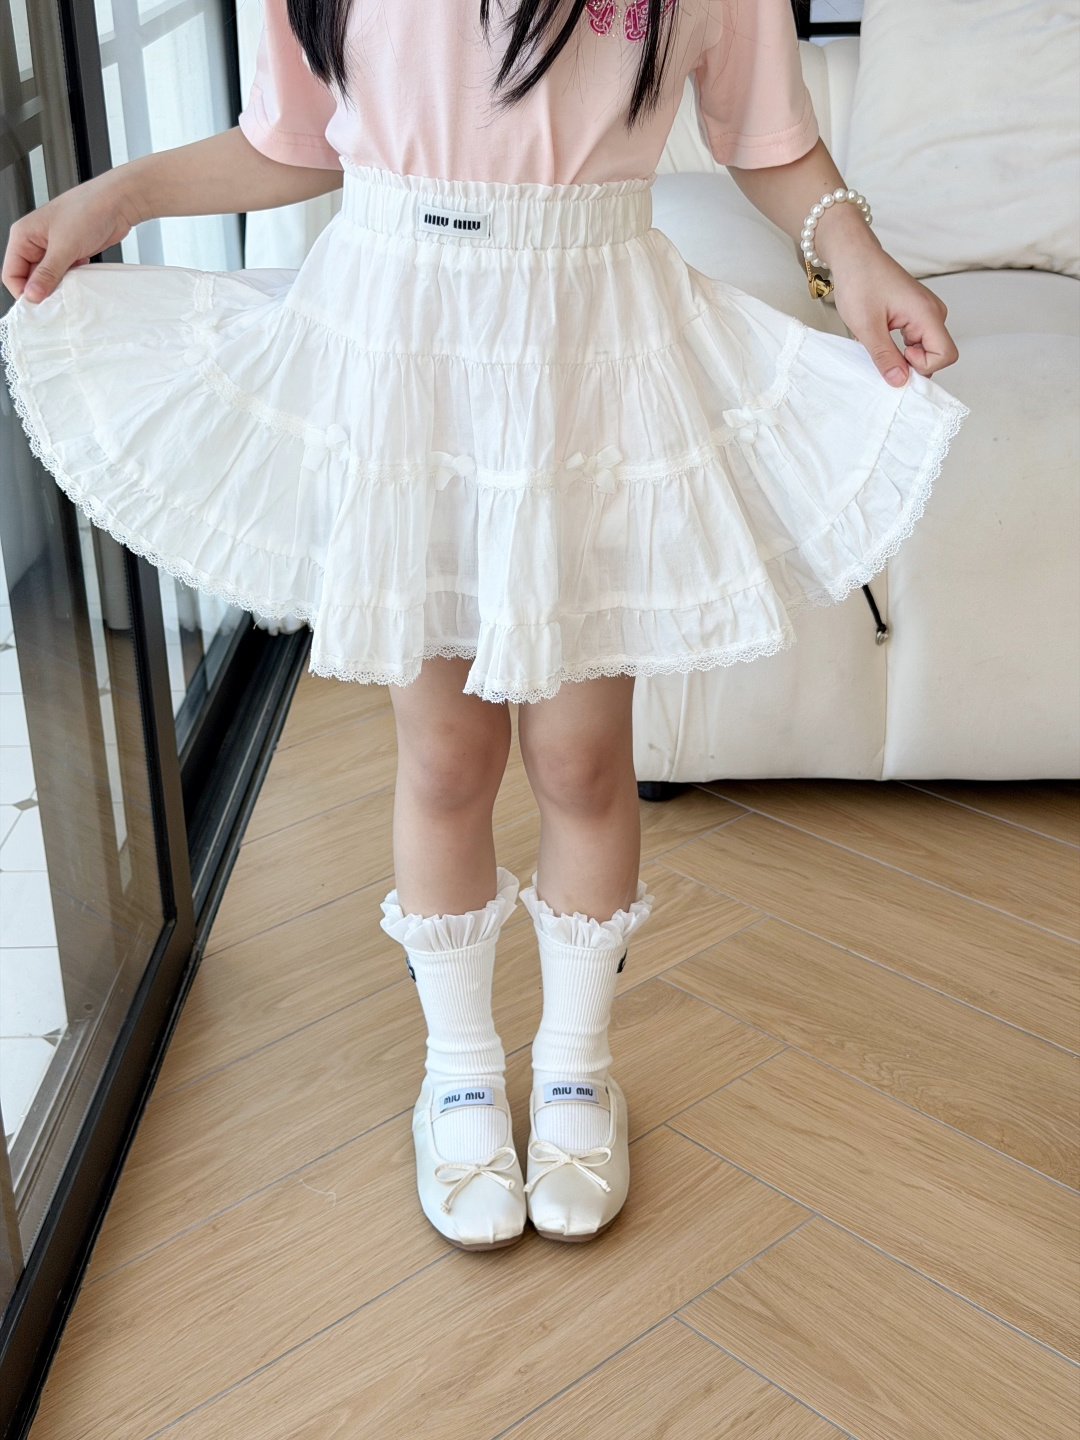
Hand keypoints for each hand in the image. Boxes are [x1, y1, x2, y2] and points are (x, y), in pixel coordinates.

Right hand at [2, 172, 142, 303]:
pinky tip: (80, 277)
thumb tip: (33, 294)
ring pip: (49, 278)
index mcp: (23, 235)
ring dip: (59, 286)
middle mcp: (36, 242)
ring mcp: (54, 248)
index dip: (23, 291)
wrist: (117, 203)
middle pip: (30, 278)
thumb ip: (47, 273)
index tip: (39, 305)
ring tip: (71, 287)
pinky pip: (65, 275)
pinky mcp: (71, 253)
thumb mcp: (64, 246)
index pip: (11, 273)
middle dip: (43, 290)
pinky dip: (72, 280)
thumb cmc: (88, 209)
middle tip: (58, 301)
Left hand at [819, 212, 958, 386]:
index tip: (897, 357)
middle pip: (936, 355)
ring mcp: (926, 313)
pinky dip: (898, 347)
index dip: (922, 366)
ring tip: (877, 340)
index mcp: (927, 313)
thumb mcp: (866, 325)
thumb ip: (885, 356)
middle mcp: (933, 312)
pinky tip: (879, 337)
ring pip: (924, 350)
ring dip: (901, 355)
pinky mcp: (916, 314)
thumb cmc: (859, 280)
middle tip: (881, 353)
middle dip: (910, 364)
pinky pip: (915, 341)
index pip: (946, 355)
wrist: (853, 256)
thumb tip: (900, 381)